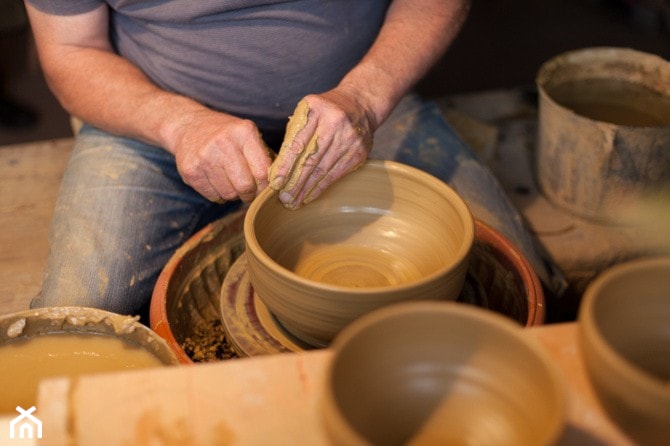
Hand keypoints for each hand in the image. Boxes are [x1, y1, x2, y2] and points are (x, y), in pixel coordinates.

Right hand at [169, 110, 272, 202]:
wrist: (188, 125)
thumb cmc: (225, 133)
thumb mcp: (247, 134)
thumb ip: (264, 156)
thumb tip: (280, 184)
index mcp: (244, 132)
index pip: (262, 171)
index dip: (266, 186)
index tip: (265, 189)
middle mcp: (223, 143)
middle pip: (245, 186)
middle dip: (250, 194)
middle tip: (248, 191)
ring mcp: (204, 158)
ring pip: (229, 194)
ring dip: (234, 195)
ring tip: (231, 182)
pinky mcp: (191, 171)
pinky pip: (213, 197)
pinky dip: (219, 195)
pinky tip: (217, 182)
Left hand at [268, 90, 374, 208]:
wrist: (360, 105)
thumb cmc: (325, 111)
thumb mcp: (307, 112)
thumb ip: (294, 135)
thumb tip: (277, 168)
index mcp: (316, 109)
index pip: (297, 142)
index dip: (285, 165)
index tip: (276, 182)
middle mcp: (334, 123)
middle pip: (310, 159)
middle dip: (295, 181)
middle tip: (283, 198)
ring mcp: (348, 139)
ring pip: (323, 169)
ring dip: (306, 188)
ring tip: (294, 201)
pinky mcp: (358, 152)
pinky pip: (335, 174)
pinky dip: (321, 187)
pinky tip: (310, 196)